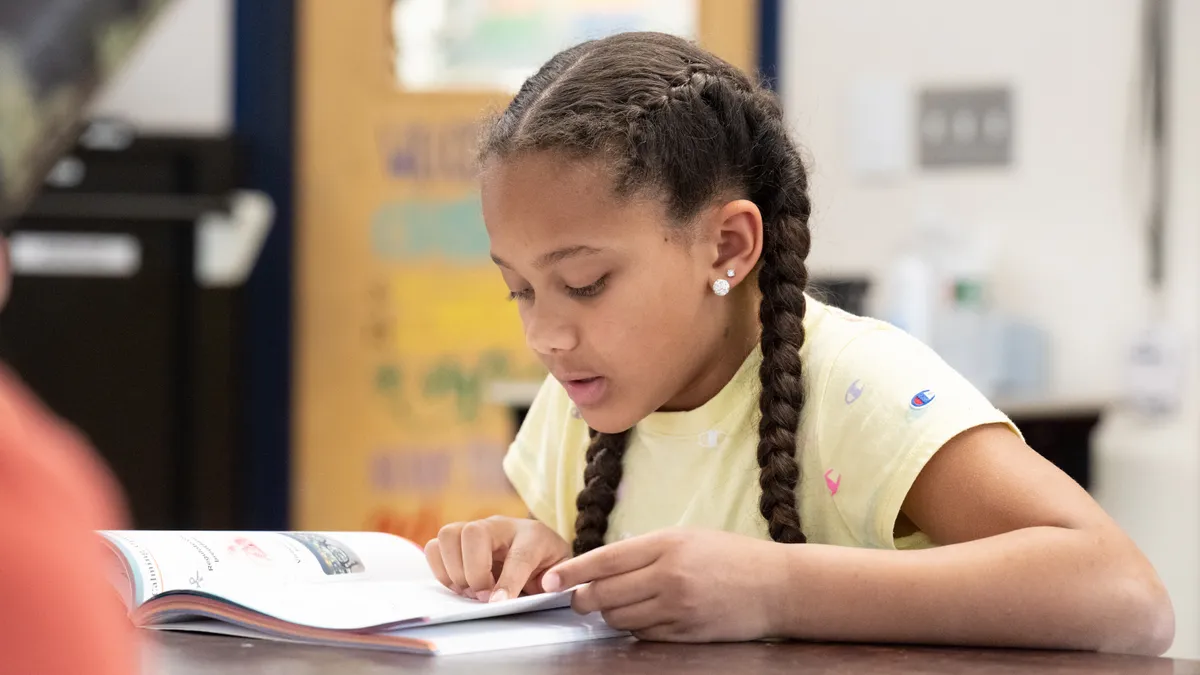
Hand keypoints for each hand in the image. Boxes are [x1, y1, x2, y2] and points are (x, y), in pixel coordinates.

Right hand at [424, 516, 570, 602]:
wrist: (541, 552)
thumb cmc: (549, 565)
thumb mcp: (560, 575)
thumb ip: (550, 584)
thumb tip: (530, 591)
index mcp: (532, 535)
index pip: (518, 555)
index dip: (508, 581)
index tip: (498, 603)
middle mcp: (500, 525)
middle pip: (473, 533)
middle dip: (474, 571)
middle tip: (483, 595)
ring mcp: (476, 529)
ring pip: (448, 534)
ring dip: (454, 570)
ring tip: (469, 591)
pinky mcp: (457, 540)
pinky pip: (434, 548)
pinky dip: (441, 571)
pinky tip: (460, 585)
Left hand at [541, 528, 784, 641]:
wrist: (778, 586)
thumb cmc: (731, 556)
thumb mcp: (687, 538)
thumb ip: (646, 550)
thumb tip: (602, 567)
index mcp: (666, 545)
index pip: (604, 560)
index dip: (572, 572)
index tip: (550, 581)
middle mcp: (668, 576)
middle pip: (604, 594)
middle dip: (584, 599)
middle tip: (579, 598)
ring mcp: (677, 608)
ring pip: (619, 619)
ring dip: (609, 615)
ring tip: (615, 606)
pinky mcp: (685, 633)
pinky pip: (643, 636)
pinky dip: (635, 629)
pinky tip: (643, 617)